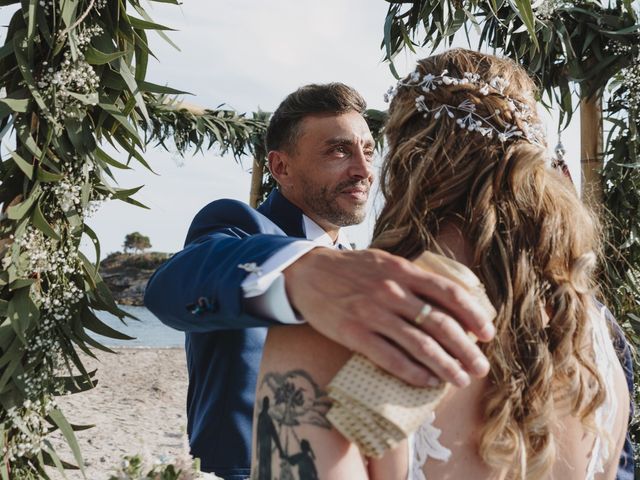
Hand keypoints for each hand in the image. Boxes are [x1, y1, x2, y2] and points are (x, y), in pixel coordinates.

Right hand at [283, 248, 494, 387]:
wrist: (306, 272)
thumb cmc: (351, 269)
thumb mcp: (385, 261)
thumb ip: (413, 278)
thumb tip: (448, 300)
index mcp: (402, 271)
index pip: (448, 293)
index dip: (473, 315)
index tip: (488, 334)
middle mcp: (391, 291)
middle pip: (440, 324)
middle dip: (466, 349)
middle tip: (480, 368)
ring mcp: (372, 314)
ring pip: (420, 345)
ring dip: (446, 366)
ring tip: (460, 380)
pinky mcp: (354, 334)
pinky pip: (390, 359)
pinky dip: (413, 373)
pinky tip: (427, 381)